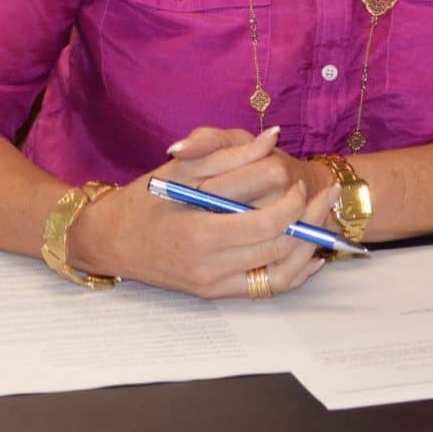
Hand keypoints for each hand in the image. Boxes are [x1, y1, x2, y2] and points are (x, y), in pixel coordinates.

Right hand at [68, 126, 338, 299]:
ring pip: (280, 273)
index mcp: (200, 231)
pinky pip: (266, 289)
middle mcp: (210, 265)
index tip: (297, 180)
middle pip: (280, 247)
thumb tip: (271, 138)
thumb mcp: (181, 167)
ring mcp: (213, 284)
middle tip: (323, 197)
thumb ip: (228, 153)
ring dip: (309, 248)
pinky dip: (294, 273)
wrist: (108, 240)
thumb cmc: (142, 199)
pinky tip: (310, 255)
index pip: (267, 221)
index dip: (293, 201)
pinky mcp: (215, 294)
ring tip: (323, 222)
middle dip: (310, 220)